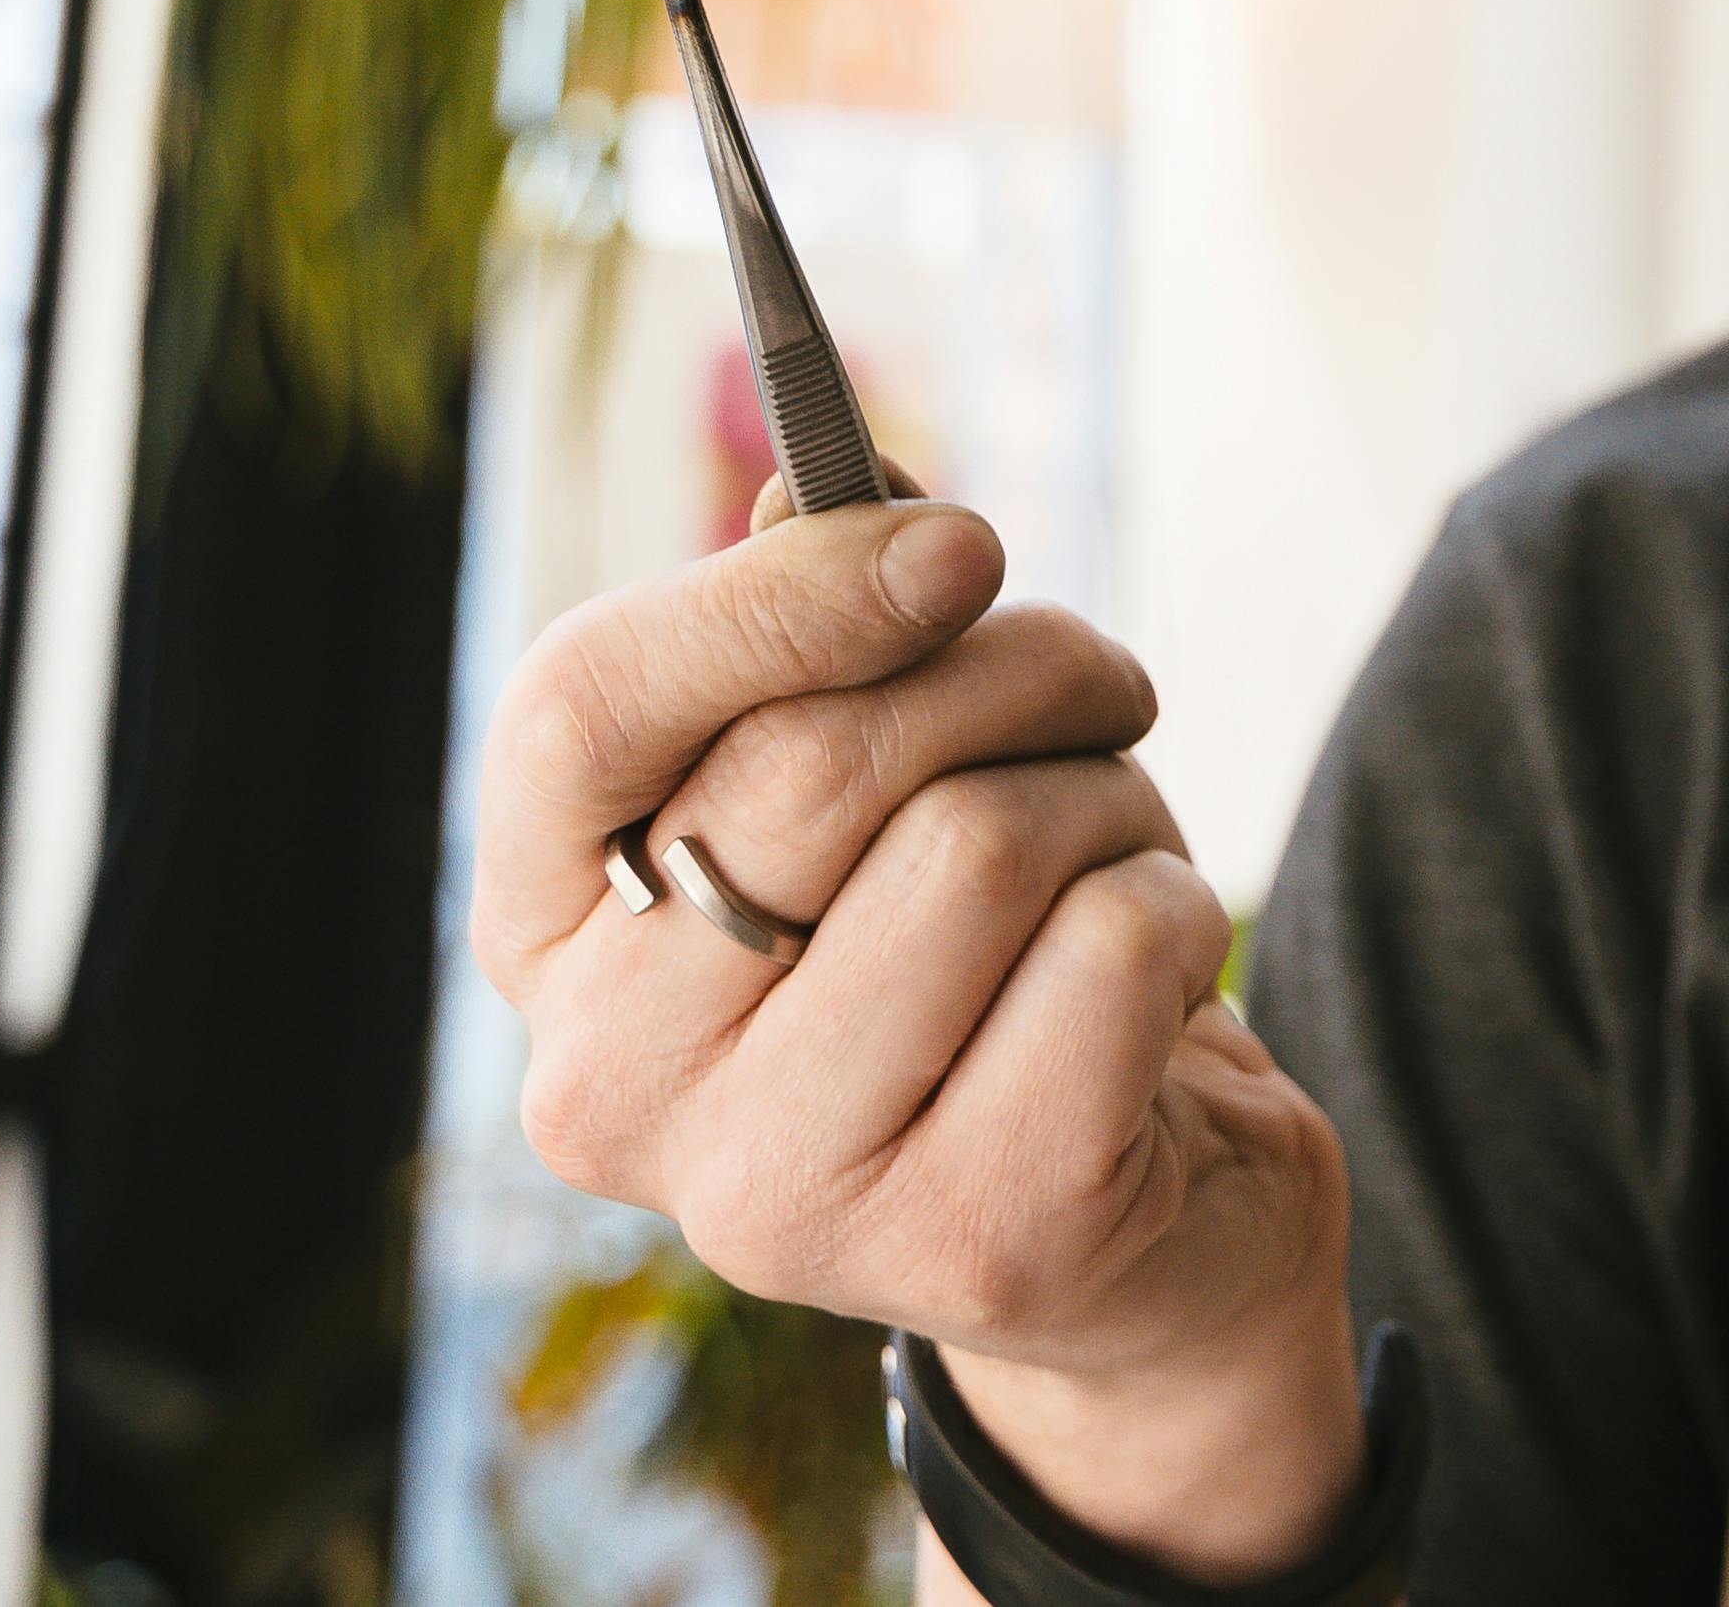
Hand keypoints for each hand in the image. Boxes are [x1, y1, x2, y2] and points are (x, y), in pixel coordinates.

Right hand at [473, 498, 1369, 1582]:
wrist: (1143, 1228)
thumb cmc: (985, 953)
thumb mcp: (884, 781)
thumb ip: (825, 626)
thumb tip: (834, 486)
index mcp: (549, 946)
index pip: (577, 709)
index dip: (778, 589)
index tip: (956, 544)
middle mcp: (610, 1093)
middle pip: (817, 759)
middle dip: (1019, 669)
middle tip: (1099, 687)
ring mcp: (776, 1197)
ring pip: (984, 842)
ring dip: (1111, 798)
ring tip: (1115, 858)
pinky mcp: (974, 1241)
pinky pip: (1114, 942)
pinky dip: (1179, 906)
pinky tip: (1157, 984)